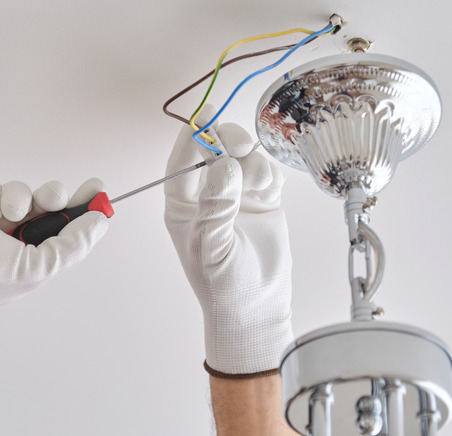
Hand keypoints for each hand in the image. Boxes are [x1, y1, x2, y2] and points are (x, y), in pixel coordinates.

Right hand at [0, 176, 108, 331]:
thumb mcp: (32, 270)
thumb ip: (69, 248)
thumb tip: (99, 224)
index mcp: (31, 258)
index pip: (66, 230)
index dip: (84, 209)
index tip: (97, 189)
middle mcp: (14, 237)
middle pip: (48, 203)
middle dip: (53, 196)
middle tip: (50, 199)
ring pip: (20, 189)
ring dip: (15, 198)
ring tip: (1, 215)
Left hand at [164, 107, 292, 376]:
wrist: (256, 306)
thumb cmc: (222, 284)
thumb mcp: (212, 245)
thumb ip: (215, 206)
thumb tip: (222, 165)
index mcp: (182, 204)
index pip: (182, 161)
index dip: (193, 135)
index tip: (207, 113)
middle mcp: (207, 194)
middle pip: (213, 150)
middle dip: (227, 141)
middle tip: (241, 147)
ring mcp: (235, 194)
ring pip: (242, 156)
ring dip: (252, 161)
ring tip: (259, 187)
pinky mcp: (261, 198)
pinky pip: (264, 169)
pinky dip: (268, 173)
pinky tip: (269, 193)